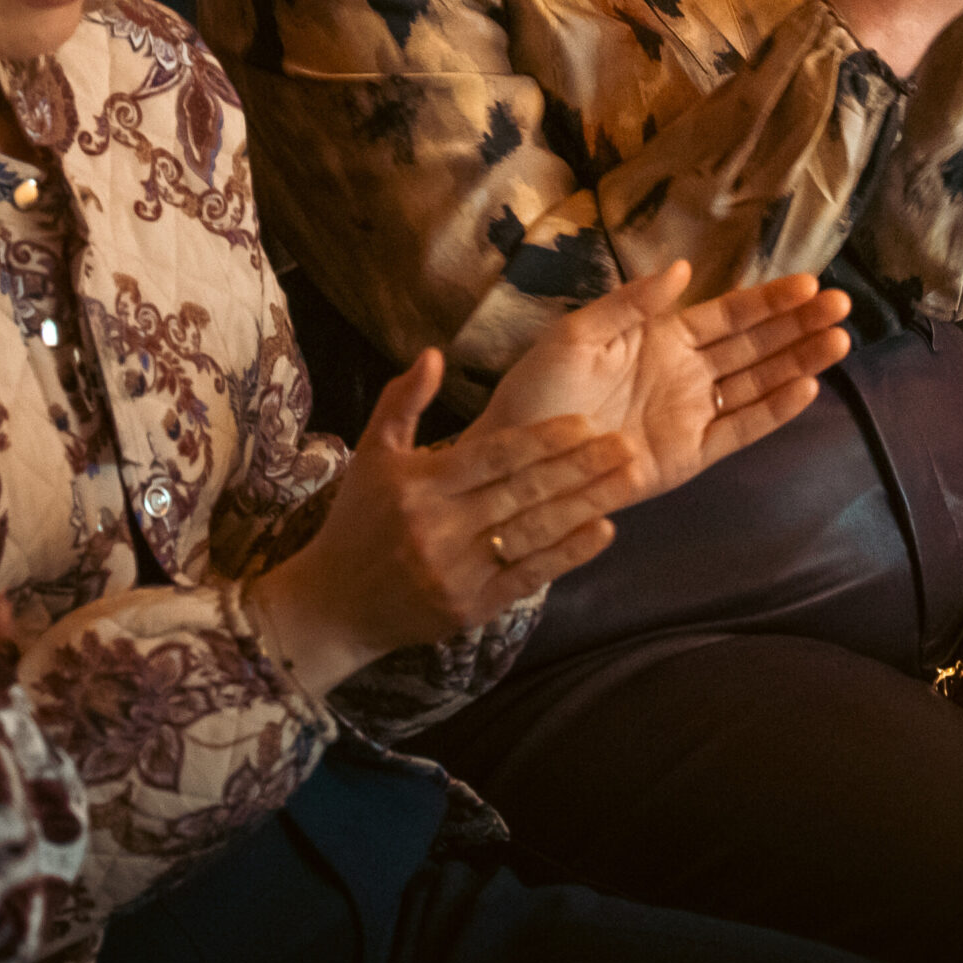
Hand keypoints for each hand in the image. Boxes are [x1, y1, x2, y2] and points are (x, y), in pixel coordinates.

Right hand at [255, 361, 639, 694]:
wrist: (334, 606)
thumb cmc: (358, 520)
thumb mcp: (372, 453)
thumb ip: (402, 401)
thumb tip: (434, 353)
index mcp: (421, 484)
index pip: (493, 456)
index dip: (542, 439)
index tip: (585, 422)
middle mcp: (441, 527)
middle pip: (523, 492)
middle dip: (579, 467)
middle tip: (624, 445)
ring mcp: (459, 572)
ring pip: (534, 532)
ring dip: (586, 505)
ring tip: (628, 480)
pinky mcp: (472, 608)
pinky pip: (529, 576)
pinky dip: (569, 554)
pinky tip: (603, 531)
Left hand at [481, 264, 851, 502]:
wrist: (516, 457)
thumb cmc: (539, 389)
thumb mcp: (578, 333)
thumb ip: (632, 303)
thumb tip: (684, 268)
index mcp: (661, 337)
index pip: (729, 314)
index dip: (770, 299)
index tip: (811, 283)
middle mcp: (686, 373)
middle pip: (756, 344)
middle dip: (799, 324)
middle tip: (843, 305)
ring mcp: (692, 414)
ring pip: (758, 382)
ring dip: (798, 361)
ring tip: (839, 340)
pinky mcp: (689, 456)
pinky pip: (739, 429)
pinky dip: (773, 410)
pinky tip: (805, 388)